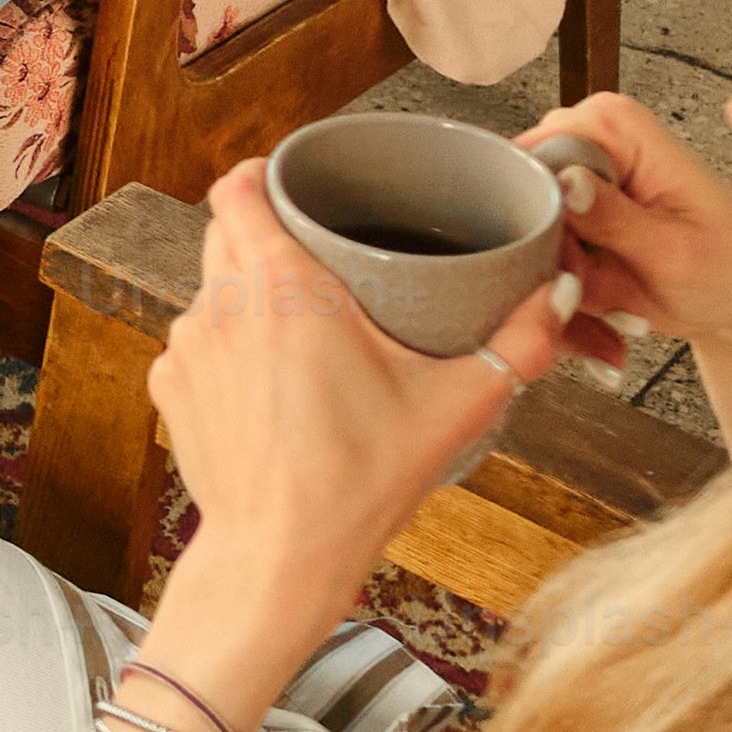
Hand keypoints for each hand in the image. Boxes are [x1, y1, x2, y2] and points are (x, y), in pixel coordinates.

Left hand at [146, 163, 558, 633]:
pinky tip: (271, 380)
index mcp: (283, 288)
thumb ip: (519, 342)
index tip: (297, 181)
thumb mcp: (454, 406)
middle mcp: (222, 305)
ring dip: (249, 293)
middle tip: (320, 254)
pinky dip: (229, 346)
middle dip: (266, 230)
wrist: (279, 558)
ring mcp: (187, 346)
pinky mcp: (170, 386)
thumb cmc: (359, 482)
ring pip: (212, 287)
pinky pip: (199, 340)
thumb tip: (561, 293)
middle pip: (226, 230)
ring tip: (302, 324)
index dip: (264, 173)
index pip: (239, 188)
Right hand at [525, 87, 731, 377]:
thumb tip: (562, 184)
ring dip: (549, 273)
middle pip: (519, 186)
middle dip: (541, 251)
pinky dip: (556, 280)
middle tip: (584, 296)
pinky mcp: (566, 202)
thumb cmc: (724, 269)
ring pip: (520, 221)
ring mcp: (573, 169)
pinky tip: (591, 303)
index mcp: (621, 128)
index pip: (540, 148)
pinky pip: (535, 241)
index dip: (541, 208)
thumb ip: (616, 219)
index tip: (569, 261)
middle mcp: (588, 136)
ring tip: (598, 304)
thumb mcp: (673, 253)